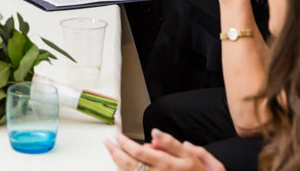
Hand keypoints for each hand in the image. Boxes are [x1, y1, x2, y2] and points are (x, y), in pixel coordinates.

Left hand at [104, 131, 225, 170]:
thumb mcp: (192, 155)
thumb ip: (172, 143)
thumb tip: (155, 133)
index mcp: (166, 164)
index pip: (139, 152)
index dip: (125, 143)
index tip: (118, 136)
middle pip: (129, 164)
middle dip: (115, 152)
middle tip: (107, 142)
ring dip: (117, 162)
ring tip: (110, 151)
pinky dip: (125, 170)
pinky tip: (121, 165)